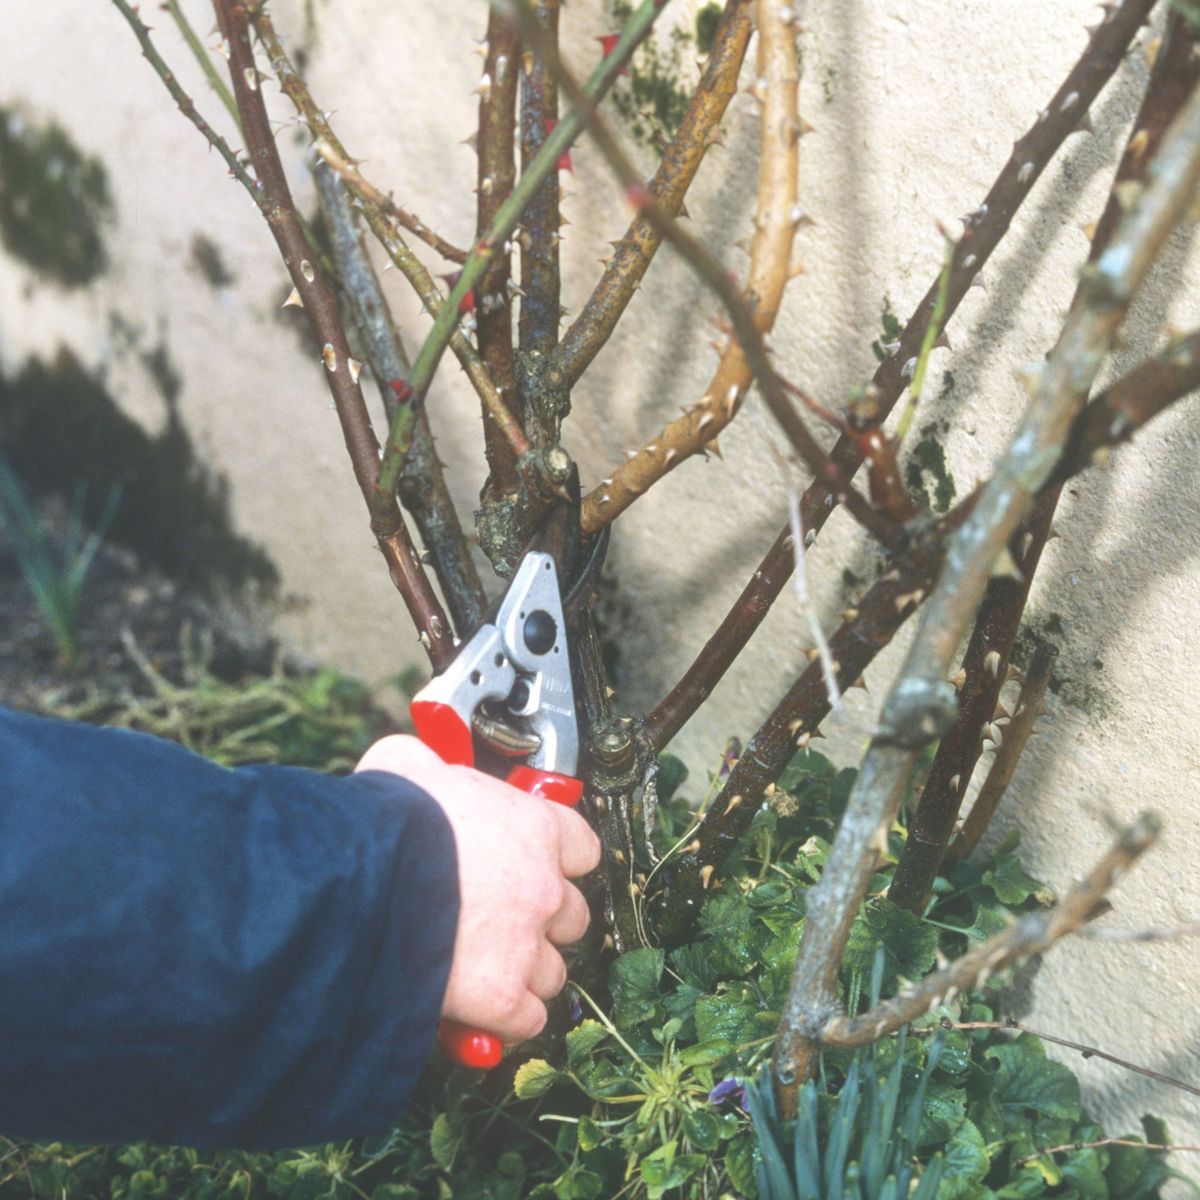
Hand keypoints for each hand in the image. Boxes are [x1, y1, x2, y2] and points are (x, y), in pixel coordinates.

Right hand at [355, 735, 600, 1044]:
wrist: (361, 881)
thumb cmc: (386, 822)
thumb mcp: (407, 766)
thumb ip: (428, 764)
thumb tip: (414, 762)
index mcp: (537, 828)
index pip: (583, 849)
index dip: (557, 862)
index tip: (536, 868)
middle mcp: (545, 887)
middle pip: (572, 916)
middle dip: (541, 922)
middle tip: (502, 923)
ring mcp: (528, 945)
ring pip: (552, 972)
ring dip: (524, 973)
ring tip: (485, 969)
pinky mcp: (502, 998)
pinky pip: (526, 1021)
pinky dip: (506, 1021)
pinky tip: (479, 1011)